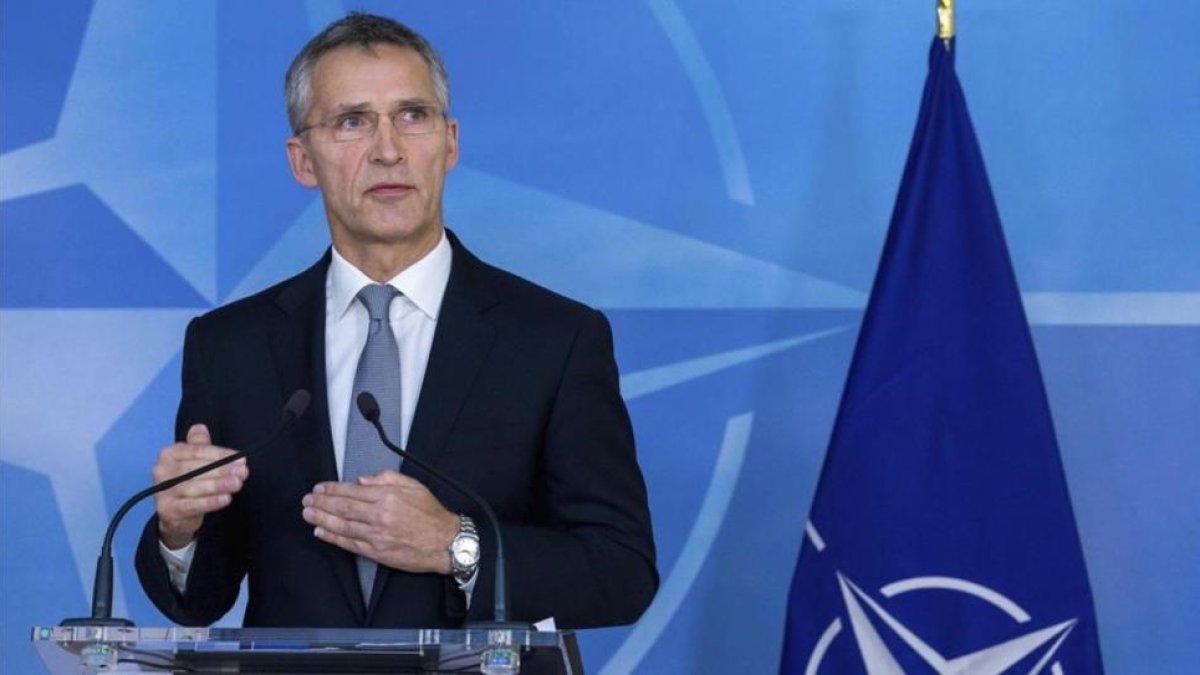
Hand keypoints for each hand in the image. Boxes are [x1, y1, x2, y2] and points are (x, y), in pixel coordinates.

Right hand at [152, 424, 246, 548]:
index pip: (197, 451)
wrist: (176, 513)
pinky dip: (210, 502)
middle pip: (195, 468)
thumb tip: (200, 427)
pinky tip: (226, 499)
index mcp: (168, 454)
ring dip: (218, 485)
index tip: (242, 459)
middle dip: (222, 470)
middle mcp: (161, 470)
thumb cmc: (188, 481)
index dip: (221, 455)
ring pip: (194, 487)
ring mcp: (162, 491)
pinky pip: (191, 505)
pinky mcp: (167, 509)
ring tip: (237, 483)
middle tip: (243, 472)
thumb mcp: (194, 461)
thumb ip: (199, 445)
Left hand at [301, 470, 458, 574]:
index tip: (319, 488)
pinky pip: (349, 544)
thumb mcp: (413, 485)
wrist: (444, 542)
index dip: (332, 490)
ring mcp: (376, 535)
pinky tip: (320, 532)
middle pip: (343, 509)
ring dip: (321, 520)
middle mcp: (379, 515)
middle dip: (321, 504)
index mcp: (387, 496)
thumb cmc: (430, 512)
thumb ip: (387, 478)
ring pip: (342, 526)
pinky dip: (333, 538)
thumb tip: (361, 481)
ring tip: (307, 514)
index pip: (352, 492)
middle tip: (307, 500)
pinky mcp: (377, 552)